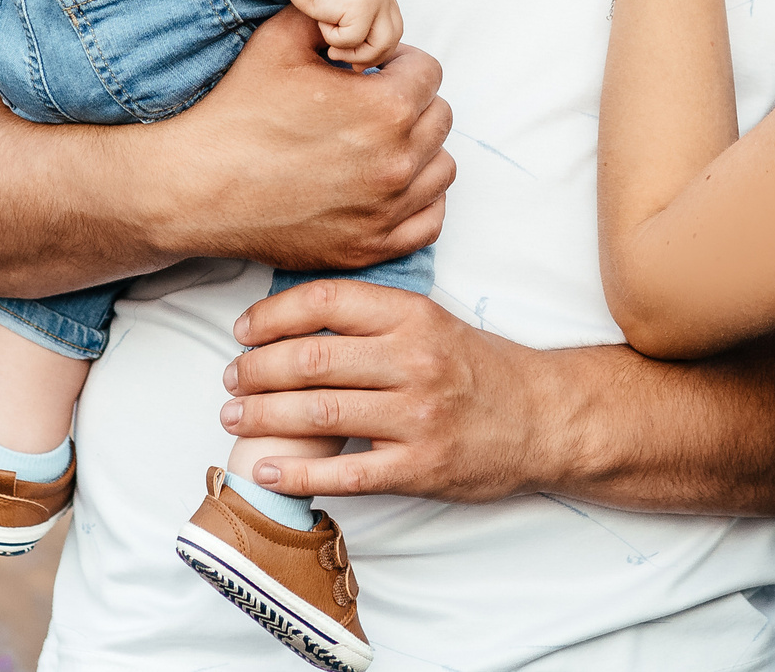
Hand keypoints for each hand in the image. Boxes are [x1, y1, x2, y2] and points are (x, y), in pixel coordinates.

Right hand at [162, 8, 451, 268]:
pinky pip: (429, 220)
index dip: (399, 64)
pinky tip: (388, 185)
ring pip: (441, 169)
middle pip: (439, 118)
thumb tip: (354, 18)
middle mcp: (396, 162)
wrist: (198, 186)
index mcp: (385, 108)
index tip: (373, 72)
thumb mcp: (280, 40)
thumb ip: (331, 19)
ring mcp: (387, 210)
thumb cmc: (236, 115)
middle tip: (372, 105)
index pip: (429, 72)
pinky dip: (418, 201)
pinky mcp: (372, 246)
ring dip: (419, 150)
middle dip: (411, 103)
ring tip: (379, 144)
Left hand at [218, 280, 546, 501]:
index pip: (325, 302)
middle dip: (255, 369)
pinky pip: (346, 473)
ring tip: (234, 418)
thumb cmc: (480, 368)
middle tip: (230, 377)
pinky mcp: (420, 468)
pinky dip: (298, 472)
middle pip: (311, 359)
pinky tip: (268, 470)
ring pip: (318, 412)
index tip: (244, 330)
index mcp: (413, 316)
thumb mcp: (433, 322)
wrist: (544, 418)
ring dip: (262, 416)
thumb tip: (297, 317)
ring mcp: (417, 417)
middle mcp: (414, 361)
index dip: (272, 315)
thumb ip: (374, 317)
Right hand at [287, 0, 403, 67]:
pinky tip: (322, 22)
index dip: (378, 48)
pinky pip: (351, 40)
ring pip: (378, 45)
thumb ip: (352, 9)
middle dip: (372, 57)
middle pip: (391, 39)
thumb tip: (351, 38)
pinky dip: (333, 38)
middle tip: (353, 67)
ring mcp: (376, 4)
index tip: (361, 61)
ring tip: (332, 51)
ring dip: (353, 54)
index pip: (391, 27)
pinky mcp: (362, 11)